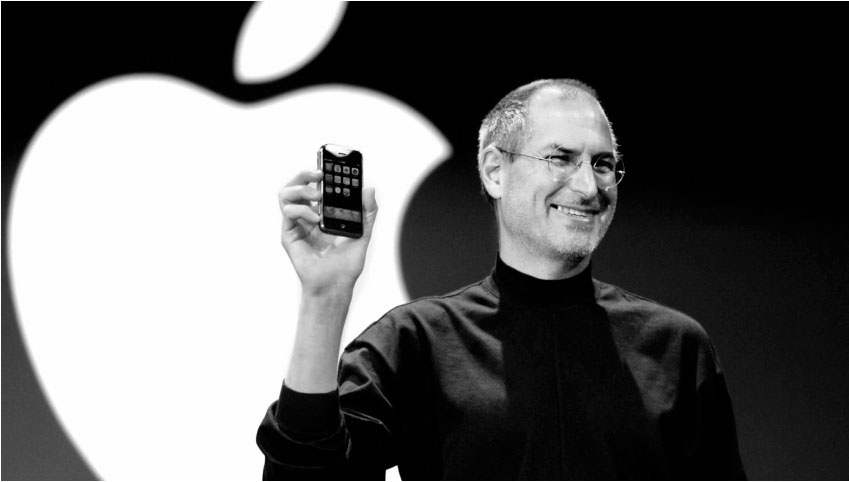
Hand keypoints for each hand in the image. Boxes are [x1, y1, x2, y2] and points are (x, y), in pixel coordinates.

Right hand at [278, 169, 377, 293]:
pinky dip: (302, 210)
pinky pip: (288, 212)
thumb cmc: (346, 264)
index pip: (315, 185)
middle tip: (320, 173)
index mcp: (322, 213)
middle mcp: (306, 216)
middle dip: (305, 173)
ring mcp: (296, 225)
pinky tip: (315, 218)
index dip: (319, 172)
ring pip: (285, 194)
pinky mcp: (288, 235)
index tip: (332, 166)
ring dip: (300, 188)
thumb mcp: (363, 233)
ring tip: (317, 196)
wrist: (336, 285)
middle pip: (296, 184)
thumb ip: (367, 211)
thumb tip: (370, 188)